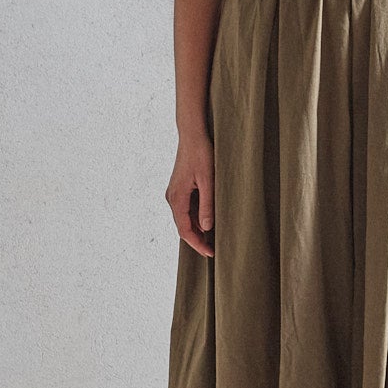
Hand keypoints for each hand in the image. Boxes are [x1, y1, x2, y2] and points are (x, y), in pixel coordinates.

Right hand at [166, 135, 214, 257]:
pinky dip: (196, 218)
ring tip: (214, 238)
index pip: (184, 230)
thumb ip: (207, 205)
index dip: (197, 244)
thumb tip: (206, 228)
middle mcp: (172, 198)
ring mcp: (174, 193)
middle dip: (198, 239)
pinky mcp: (179, 188)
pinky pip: (186, 209)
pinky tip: (209, 220)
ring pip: (185, 218)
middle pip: (183, 226)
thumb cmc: (201, 154)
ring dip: (197, 229)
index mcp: (177, 198)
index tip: (211, 253)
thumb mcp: (208, 181)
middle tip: (214, 249)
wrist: (192, 135)